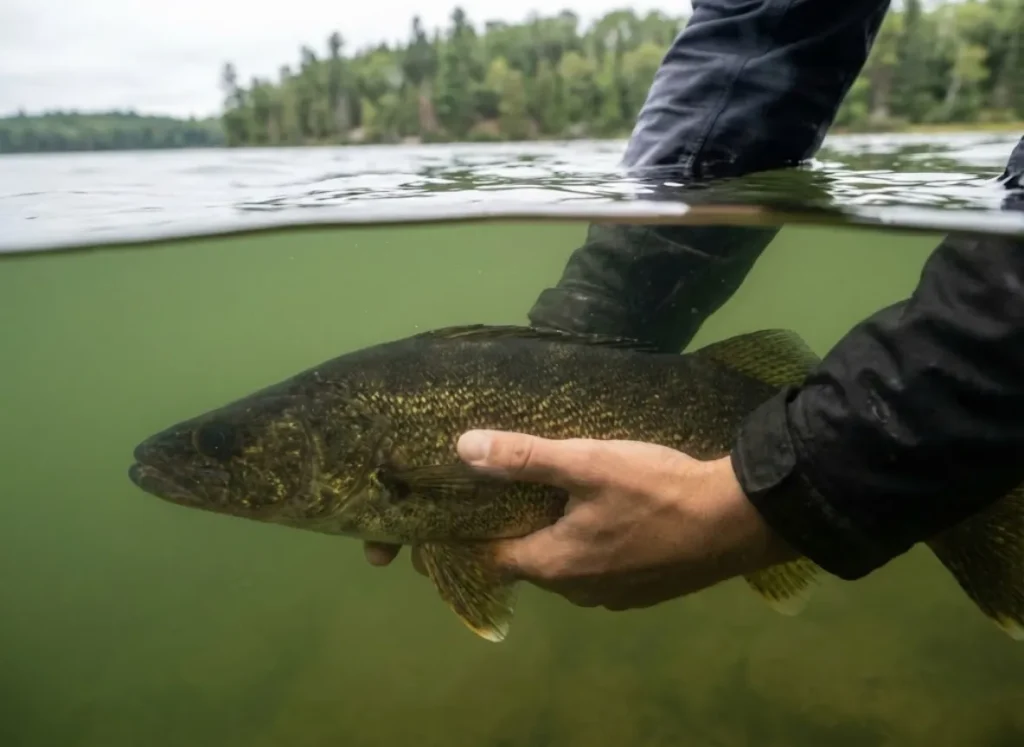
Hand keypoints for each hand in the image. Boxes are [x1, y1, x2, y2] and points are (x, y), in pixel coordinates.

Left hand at [365, 430, 795, 610]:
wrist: (738, 521)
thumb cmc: (656, 491)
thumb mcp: (586, 463)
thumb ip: (525, 458)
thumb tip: (463, 449)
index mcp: (555, 566)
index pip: (492, 559)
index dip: (476, 533)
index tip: (469, 503)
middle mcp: (578, 593)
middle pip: (531, 562)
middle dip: (519, 529)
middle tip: (515, 487)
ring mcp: (616, 598)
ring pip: (568, 566)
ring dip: (559, 537)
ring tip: (560, 496)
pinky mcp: (645, 592)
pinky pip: (601, 570)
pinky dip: (593, 546)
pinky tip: (608, 515)